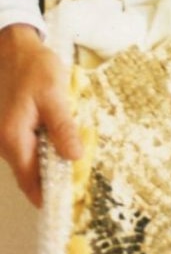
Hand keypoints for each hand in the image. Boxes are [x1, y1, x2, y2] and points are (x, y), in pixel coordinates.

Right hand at [0, 24, 81, 206]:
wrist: (12, 46)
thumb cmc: (33, 67)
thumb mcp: (54, 96)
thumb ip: (63, 128)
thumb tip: (74, 158)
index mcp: (13, 138)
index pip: (30, 181)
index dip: (47, 196)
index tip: (66, 207)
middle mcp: (3, 141)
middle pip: (30, 174)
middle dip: (53, 181)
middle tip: (79, 186)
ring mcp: (4, 135)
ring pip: (29, 161)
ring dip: (50, 164)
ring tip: (73, 162)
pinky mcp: (9, 128)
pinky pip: (27, 148)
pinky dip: (44, 150)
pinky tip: (61, 143)